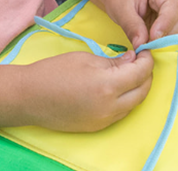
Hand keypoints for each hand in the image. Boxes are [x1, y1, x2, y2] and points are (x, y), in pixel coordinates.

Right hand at [22, 49, 153, 130]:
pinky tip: (117, 88)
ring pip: (134, 104)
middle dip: (146, 74)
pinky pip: (121, 113)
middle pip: (143, 91)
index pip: (141, 73)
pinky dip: (125, 99)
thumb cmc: (54, 72)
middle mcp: (111, 107)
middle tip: (140, 61)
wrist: (30, 98)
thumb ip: (113, 61)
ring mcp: (105, 120)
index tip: (144, 50)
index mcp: (108, 85)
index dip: (147, 59)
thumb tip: (132, 60)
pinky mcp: (98, 127)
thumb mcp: (85, 58)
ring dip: (137, 88)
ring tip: (130, 73)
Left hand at [97, 0, 177, 49]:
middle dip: (169, 36)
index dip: (166, 24)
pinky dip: (170, 43)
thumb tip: (141, 44)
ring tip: (153, 47)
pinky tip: (157, 46)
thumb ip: (132, 26)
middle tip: (152, 47)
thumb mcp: (120, 8)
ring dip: (171, 42)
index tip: (154, 37)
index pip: (173, 6)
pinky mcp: (172, 20)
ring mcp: (174, 9)